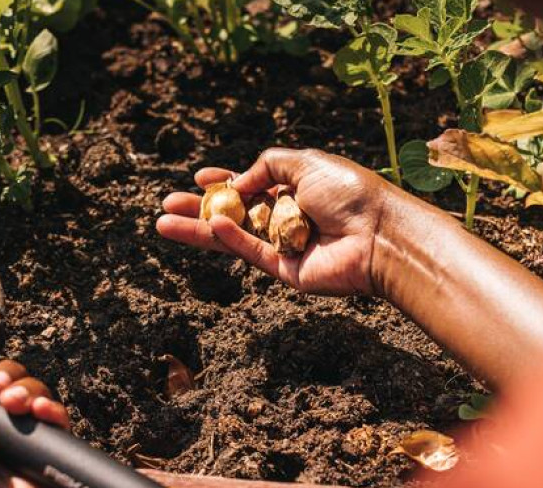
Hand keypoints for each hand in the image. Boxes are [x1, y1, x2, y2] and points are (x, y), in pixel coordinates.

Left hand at [0, 341, 67, 487]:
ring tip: (20, 408)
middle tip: (1, 394)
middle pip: (13, 386)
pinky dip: (53, 413)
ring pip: (37, 401)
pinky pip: (58, 425)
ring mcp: (17, 449)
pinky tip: (42, 415)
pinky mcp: (44, 461)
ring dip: (32, 394)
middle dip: (12, 381)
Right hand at [156, 148, 400, 295]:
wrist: (380, 236)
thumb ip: (268, 165)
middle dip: (200, 207)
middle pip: (235, 212)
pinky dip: (230, 239)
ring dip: (199, 229)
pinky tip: (209, 226)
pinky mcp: (285, 270)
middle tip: (167, 204)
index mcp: (297, 188)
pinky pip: (251, 252)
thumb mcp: (306, 162)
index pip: (253, 184)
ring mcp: (284, 245)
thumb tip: (237, 181)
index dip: (225, 181)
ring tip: (162, 222)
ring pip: (233, 236)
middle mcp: (288, 216)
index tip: (198, 177)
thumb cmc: (351, 194)